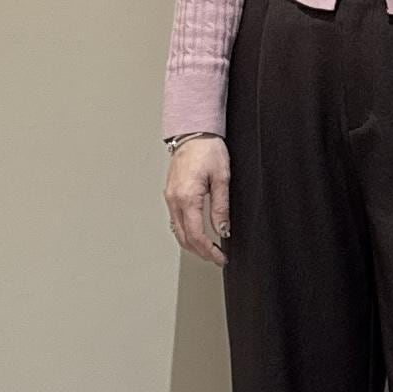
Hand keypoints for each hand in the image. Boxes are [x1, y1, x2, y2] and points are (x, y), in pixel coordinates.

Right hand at [165, 136, 230, 266]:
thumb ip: (221, 208)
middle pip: (184, 238)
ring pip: (177, 231)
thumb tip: (223, 230)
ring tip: (209, 250)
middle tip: (216, 258)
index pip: (196, 235)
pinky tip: (196, 234)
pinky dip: (185, 232)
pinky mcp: (170, 194)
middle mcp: (174, 200)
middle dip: (200, 252)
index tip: (220, 258)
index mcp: (188, 197)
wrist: (194, 133)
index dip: (209, 251)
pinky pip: (175, 220)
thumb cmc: (208, 150)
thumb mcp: (222, 179)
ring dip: (192, 244)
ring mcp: (170, 197)